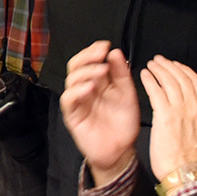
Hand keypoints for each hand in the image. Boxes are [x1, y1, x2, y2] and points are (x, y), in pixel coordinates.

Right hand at [59, 40, 138, 185]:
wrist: (121, 150)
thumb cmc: (123, 123)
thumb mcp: (128, 94)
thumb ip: (122, 73)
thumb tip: (115, 52)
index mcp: (99, 82)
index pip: (90, 60)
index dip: (94, 51)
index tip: (105, 46)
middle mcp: (86, 89)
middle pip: (76, 66)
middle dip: (87, 57)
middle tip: (100, 54)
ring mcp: (78, 101)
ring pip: (71, 80)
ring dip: (86, 72)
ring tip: (101, 71)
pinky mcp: (73, 115)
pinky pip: (69, 99)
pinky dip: (78, 91)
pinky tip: (90, 87)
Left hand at [139, 55, 196, 181]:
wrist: (187, 174)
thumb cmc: (191, 161)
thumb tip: (191, 112)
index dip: (186, 71)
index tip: (177, 66)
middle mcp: (196, 108)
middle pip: (183, 78)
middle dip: (170, 66)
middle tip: (159, 60)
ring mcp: (181, 110)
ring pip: (170, 81)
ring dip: (159, 70)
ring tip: (150, 64)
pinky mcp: (165, 116)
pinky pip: (156, 91)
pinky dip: (150, 80)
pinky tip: (143, 75)